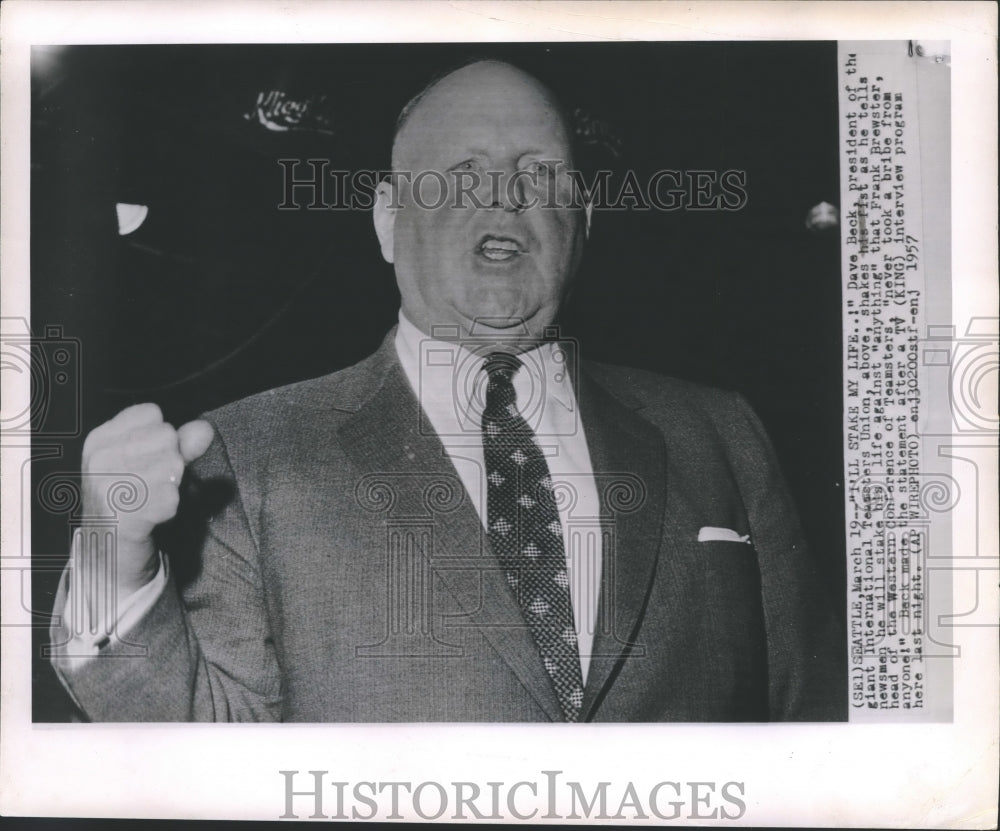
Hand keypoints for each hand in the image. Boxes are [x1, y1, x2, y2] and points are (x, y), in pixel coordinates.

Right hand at [80, 403, 213, 595]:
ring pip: (172, 465)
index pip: (152, 413)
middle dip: (171, 461)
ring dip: (171, 486)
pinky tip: (151, 516)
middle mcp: (99, 457)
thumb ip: (181, 442)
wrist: (108, 550)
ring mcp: (107, 485)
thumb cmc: (132, 498)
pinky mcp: (123, 513)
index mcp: (100, 439)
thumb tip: (204, 428)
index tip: (147, 458)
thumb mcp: (152, 462)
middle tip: (150, 484)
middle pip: (167, 436)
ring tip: (149, 500)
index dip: (163, 436)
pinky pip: (171, 497)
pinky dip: (169, 508)